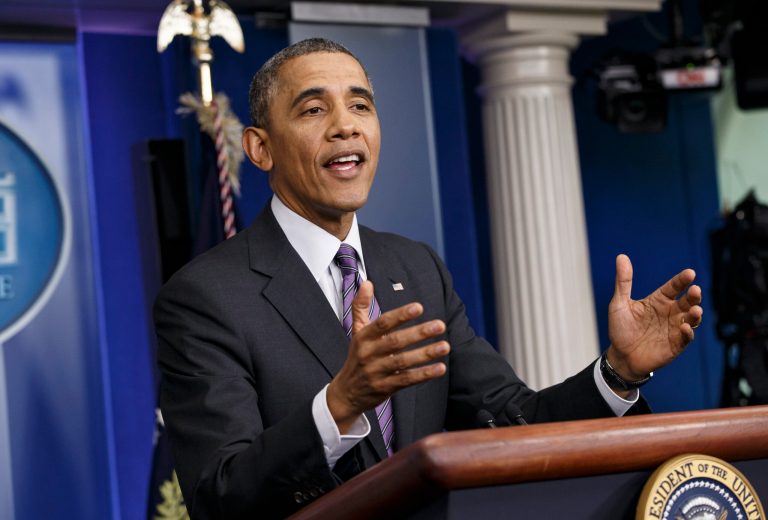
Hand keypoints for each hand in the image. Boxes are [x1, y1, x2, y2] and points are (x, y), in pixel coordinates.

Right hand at [327, 281, 449, 432]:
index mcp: (363, 337)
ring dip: (425, 354)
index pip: (382, 323)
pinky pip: (406, 380)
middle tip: (440, 325)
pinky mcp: (384, 388)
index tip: (419, 307)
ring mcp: (376, 372)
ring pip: (403, 362)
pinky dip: (423, 374)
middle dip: (419, 333)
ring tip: (445, 346)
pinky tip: (440, 368)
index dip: (400, 315)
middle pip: (395, 342)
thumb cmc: (357, 357)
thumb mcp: (357, 332)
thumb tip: (367, 282)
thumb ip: (361, 306)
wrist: (346, 393)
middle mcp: (368, 354)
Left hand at [606, 254, 702, 387]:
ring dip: (695, 314)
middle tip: (695, 290)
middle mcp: (670, 312)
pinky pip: (686, 337)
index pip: (674, 287)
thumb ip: (623, 282)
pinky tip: (685, 328)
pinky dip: (688, 332)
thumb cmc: (620, 329)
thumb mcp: (619, 304)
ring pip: (691, 318)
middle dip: (693, 296)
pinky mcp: (676, 344)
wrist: (621, 356)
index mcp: (658, 300)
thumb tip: (621, 256)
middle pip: (687, 301)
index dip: (682, 280)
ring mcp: (674, 328)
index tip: (690, 273)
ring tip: (695, 310)